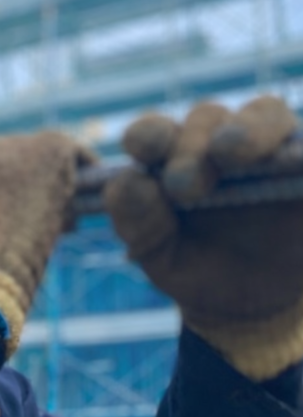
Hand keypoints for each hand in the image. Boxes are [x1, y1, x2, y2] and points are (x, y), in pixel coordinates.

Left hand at [103, 96, 302, 380]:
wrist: (251, 303)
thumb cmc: (195, 268)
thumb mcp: (159, 255)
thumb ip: (137, 221)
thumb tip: (131, 179)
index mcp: (168, 156)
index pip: (153, 131)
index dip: (147, 134)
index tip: (141, 152)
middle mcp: (217, 140)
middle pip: (206, 118)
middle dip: (191, 146)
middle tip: (182, 185)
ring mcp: (271, 146)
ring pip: (264, 114)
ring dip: (247, 130)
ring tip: (229, 154)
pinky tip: (300, 160)